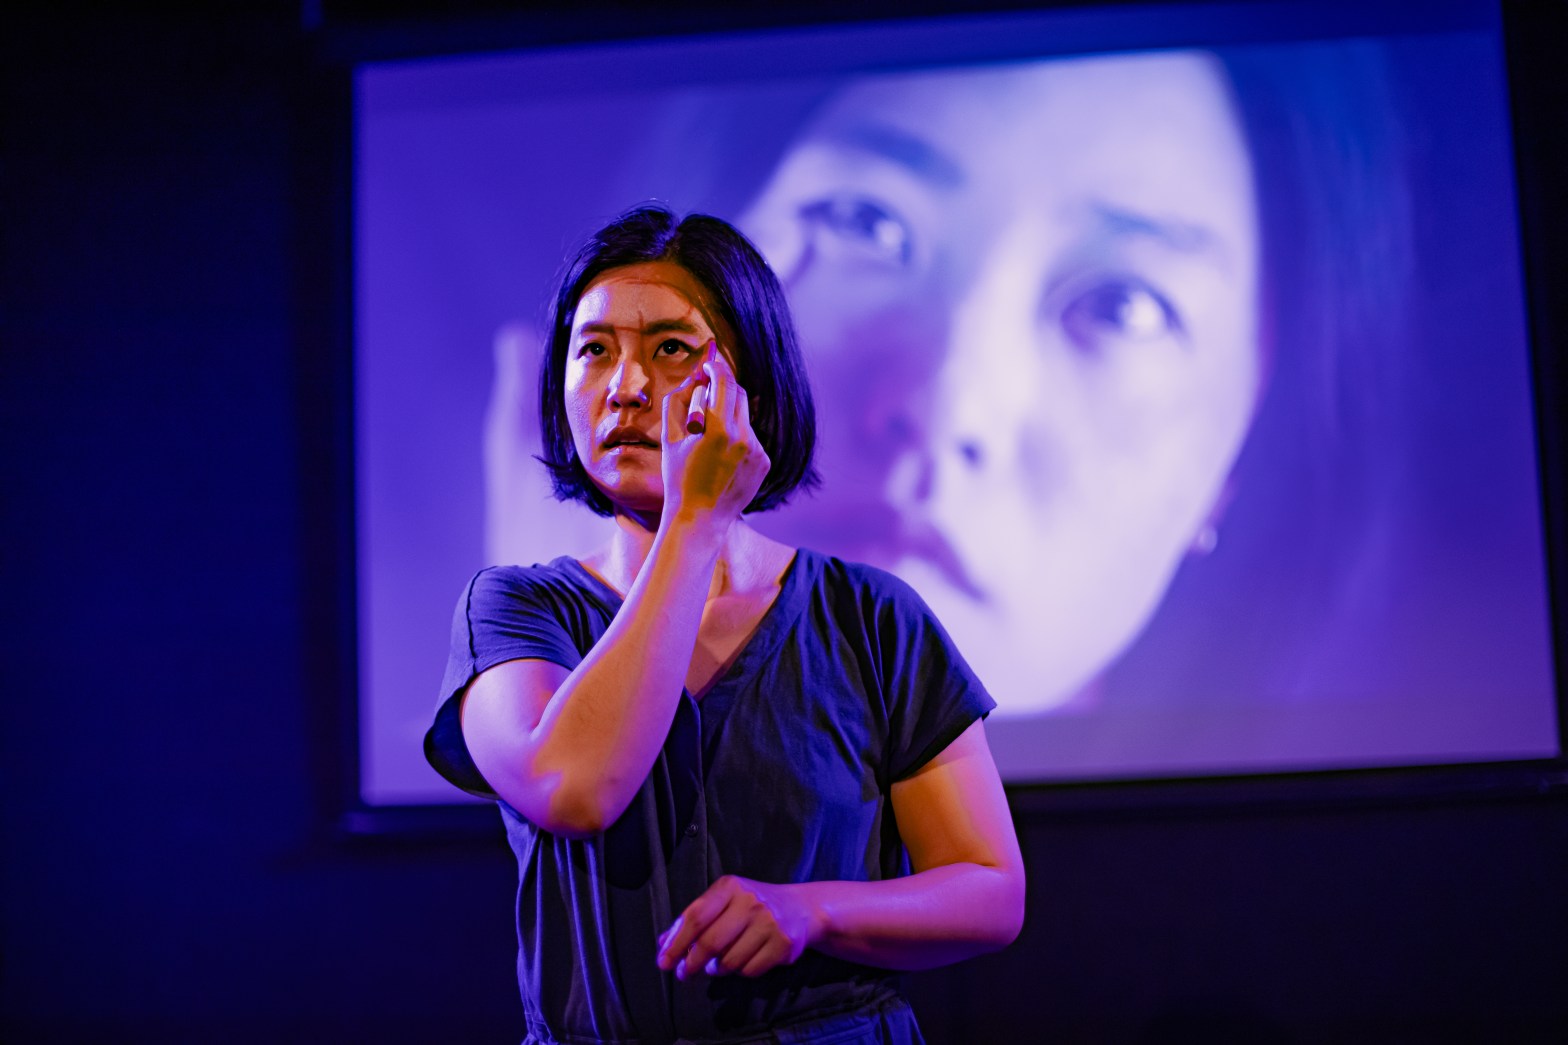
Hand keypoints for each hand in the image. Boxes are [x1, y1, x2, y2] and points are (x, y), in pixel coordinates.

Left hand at [655, 874, 820, 979]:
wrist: (801, 908)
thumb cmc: (751, 906)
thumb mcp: (723, 902)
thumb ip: (694, 919)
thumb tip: (663, 943)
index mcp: (730, 887)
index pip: (695, 917)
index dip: (676, 943)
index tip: (664, 962)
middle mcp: (750, 902)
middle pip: (710, 942)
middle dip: (691, 963)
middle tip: (684, 974)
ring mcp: (769, 923)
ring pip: (729, 961)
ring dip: (717, 969)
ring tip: (717, 965)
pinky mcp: (783, 944)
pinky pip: (750, 970)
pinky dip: (740, 973)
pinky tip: (742, 962)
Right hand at [659, 342, 769, 528]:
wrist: (700, 518)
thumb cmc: (678, 478)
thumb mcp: (670, 438)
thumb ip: (679, 400)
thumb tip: (694, 377)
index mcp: (719, 429)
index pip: (724, 382)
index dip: (716, 367)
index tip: (709, 363)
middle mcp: (744, 438)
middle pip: (739, 394)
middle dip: (723, 388)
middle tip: (707, 390)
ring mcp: (757, 451)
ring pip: (744, 418)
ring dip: (729, 416)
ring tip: (709, 439)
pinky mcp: (764, 463)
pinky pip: (751, 438)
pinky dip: (737, 438)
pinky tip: (721, 458)